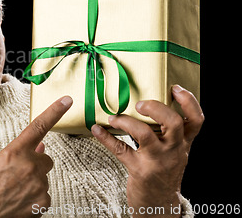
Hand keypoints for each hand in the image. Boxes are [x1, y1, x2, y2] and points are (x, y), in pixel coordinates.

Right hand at [0, 95, 72, 217]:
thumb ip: (19, 153)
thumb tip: (39, 148)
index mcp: (15, 151)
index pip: (39, 126)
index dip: (55, 111)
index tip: (67, 100)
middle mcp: (30, 165)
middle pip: (45, 159)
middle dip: (36, 165)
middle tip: (17, 176)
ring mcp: (38, 185)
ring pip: (44, 179)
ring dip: (33, 183)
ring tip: (13, 192)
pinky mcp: (43, 203)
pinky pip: (45, 196)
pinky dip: (34, 199)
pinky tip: (19, 202)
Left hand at [92, 85, 203, 216]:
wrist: (159, 203)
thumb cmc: (163, 170)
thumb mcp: (173, 151)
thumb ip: (166, 131)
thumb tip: (146, 104)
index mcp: (183, 143)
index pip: (196, 120)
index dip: (189, 101)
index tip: (175, 88)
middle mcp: (173, 150)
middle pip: (173, 123)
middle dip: (156, 108)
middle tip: (139, 104)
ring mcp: (157, 160)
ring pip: (145, 135)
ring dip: (126, 122)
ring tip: (114, 117)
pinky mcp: (139, 169)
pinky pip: (120, 150)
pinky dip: (105, 138)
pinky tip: (96, 130)